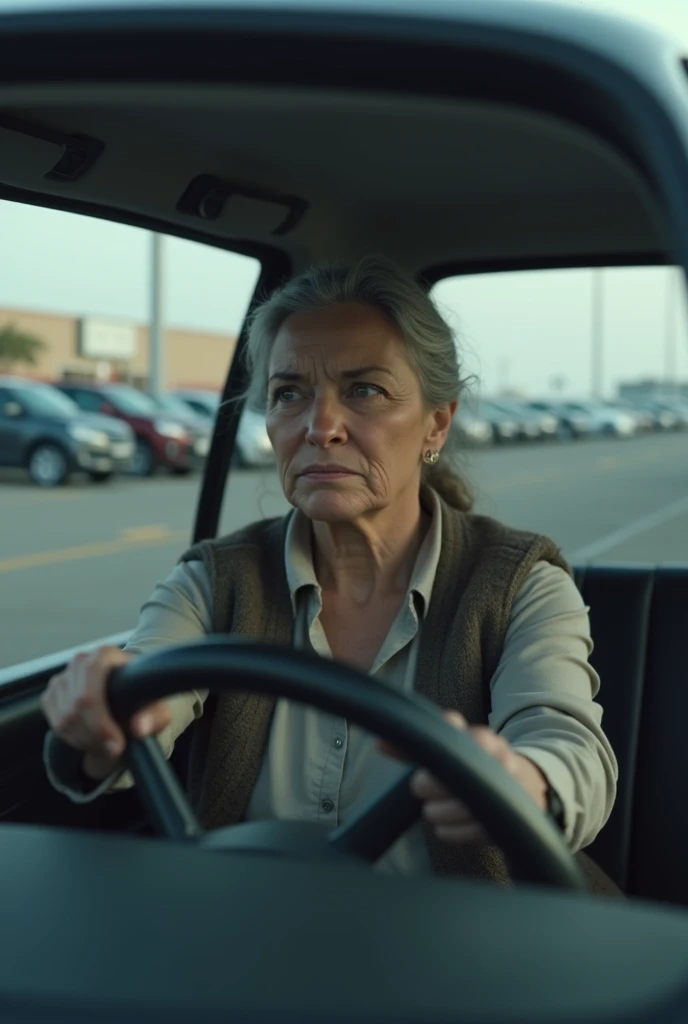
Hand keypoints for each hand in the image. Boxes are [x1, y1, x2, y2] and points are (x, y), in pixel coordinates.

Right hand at [41, 645, 172, 779]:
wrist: (127, 698)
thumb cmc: (143, 699)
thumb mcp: (158, 709)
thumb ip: (155, 717)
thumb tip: (139, 727)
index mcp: (105, 656)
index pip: (91, 692)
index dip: (100, 723)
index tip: (117, 745)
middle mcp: (80, 661)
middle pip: (75, 708)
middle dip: (94, 736)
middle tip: (113, 750)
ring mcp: (62, 677)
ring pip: (64, 720)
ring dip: (85, 740)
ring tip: (106, 743)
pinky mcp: (51, 693)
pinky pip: (55, 723)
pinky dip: (72, 738)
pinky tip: (91, 737)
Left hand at [377, 710, 548, 844]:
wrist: (526, 785)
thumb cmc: (474, 765)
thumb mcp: (449, 751)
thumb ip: (414, 748)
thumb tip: (379, 743)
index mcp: (481, 739)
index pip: (454, 731)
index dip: (437, 745)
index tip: (424, 761)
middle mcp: (498, 759)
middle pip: (455, 772)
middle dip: (430, 785)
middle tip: (421, 788)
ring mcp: (507, 790)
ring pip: (462, 805)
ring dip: (439, 812)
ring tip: (434, 810)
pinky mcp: (508, 819)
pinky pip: (472, 831)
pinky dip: (452, 831)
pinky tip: (446, 826)